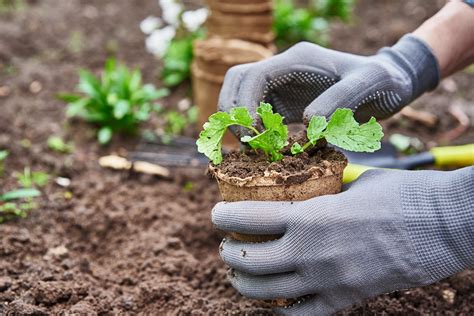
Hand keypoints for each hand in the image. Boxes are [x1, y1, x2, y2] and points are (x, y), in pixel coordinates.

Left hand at [212, 168, 473, 314]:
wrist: (446, 225)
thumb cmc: (402, 195)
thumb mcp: (355, 183)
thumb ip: (326, 191)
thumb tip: (309, 189)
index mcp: (311, 216)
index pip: (249, 218)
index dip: (223, 216)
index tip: (216, 215)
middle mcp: (312, 251)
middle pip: (249, 260)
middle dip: (229, 254)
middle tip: (227, 247)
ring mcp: (328, 280)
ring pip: (266, 292)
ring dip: (244, 283)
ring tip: (239, 274)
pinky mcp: (346, 299)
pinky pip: (300, 315)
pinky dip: (278, 310)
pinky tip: (272, 301)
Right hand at [218, 35, 438, 134]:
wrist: (389, 83)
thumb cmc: (383, 82)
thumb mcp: (370, 86)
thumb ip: (339, 101)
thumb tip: (308, 122)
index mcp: (298, 61)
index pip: (254, 75)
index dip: (246, 103)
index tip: (256, 132)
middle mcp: (283, 69)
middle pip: (237, 81)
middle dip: (234, 112)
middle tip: (249, 142)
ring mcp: (282, 84)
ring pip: (241, 96)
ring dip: (240, 122)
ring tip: (255, 148)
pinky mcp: (285, 101)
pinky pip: (255, 111)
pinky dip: (253, 129)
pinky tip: (265, 148)